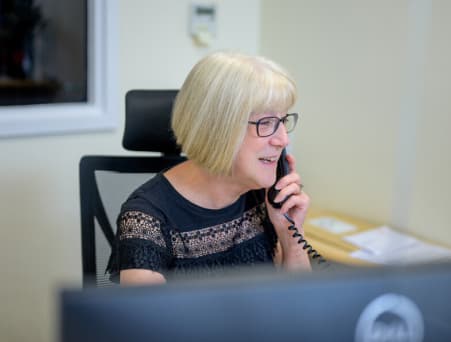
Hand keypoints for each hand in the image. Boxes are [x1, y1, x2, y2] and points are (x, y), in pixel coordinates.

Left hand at [265, 153, 310, 269]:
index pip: (291, 170)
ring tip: (278, 201)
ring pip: (295, 186)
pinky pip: (296, 198)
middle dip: (285, 180)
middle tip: (277, 187)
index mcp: (287, 184)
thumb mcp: (270, 196)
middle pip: (295, 176)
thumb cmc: (277, 212)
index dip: (291, 162)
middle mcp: (296, 187)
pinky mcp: (305, 202)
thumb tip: (268, 177)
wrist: (282, 227)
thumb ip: (271, 186)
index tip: (287, 155)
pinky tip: (282, 210)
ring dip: (284, 194)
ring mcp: (301, 194)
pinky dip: (287, 204)